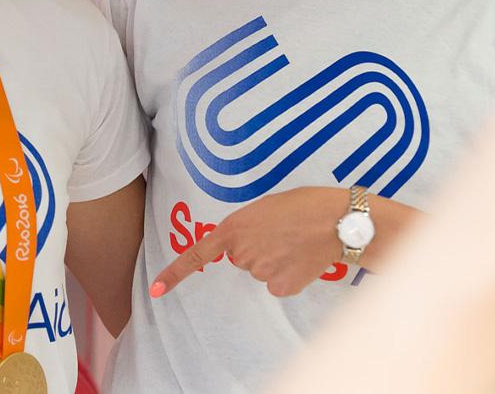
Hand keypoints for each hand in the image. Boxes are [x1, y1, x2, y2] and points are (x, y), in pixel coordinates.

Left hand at [150, 187, 345, 297]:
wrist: (338, 221)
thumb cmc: (304, 204)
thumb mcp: (265, 206)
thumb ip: (247, 227)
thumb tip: (248, 247)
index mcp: (234, 228)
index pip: (196, 255)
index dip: (174, 274)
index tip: (155, 290)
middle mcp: (242, 253)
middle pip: (241, 258)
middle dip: (256, 247)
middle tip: (280, 231)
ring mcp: (262, 272)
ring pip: (260, 270)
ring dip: (274, 258)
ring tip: (295, 240)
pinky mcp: (281, 287)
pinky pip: (277, 283)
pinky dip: (288, 274)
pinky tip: (302, 258)